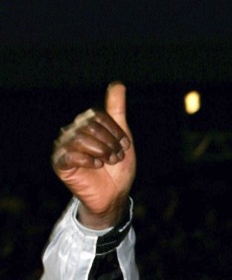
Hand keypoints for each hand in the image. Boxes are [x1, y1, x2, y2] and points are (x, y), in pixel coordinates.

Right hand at [52, 82, 135, 228]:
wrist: (114, 196)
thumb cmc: (117, 168)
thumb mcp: (121, 137)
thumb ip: (117, 112)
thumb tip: (117, 84)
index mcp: (86, 123)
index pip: (97, 114)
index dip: (114, 130)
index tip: (124, 146)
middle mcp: (72, 131)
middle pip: (90, 125)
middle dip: (109, 143)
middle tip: (115, 157)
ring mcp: (64, 146)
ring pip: (81, 138)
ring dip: (101, 152)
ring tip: (106, 163)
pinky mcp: (60, 163)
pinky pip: (71, 154)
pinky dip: (88, 161)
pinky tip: (96, 166)